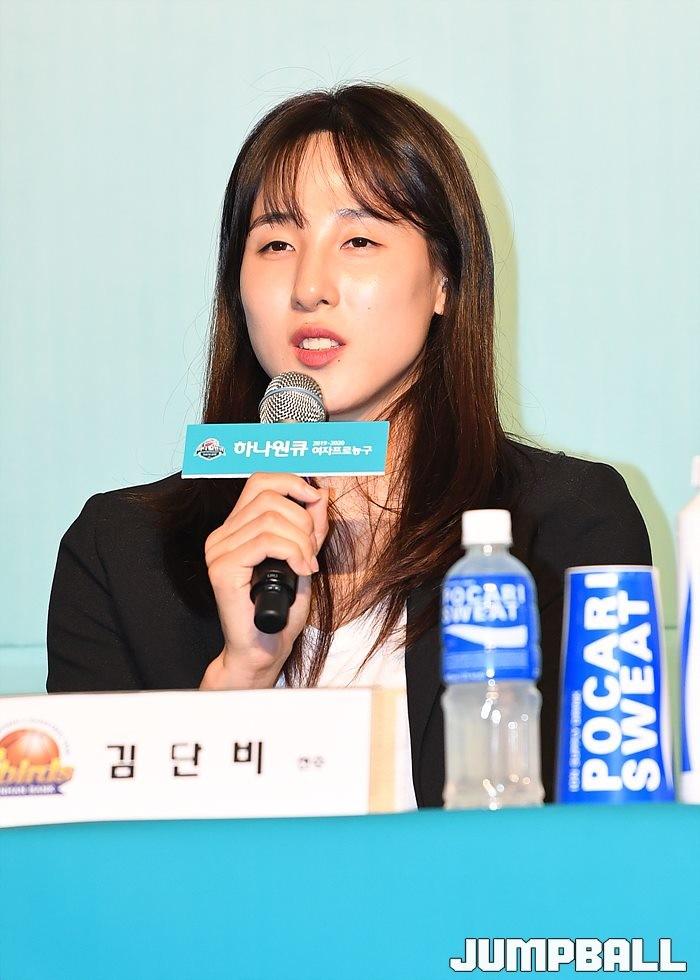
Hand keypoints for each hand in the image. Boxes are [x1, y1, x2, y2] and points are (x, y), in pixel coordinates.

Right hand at [200, 472, 329, 688]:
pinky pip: (265, 542)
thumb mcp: (304, 557)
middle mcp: (222, 535)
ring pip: (270, 519)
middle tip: (312, 550)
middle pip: (269, 498)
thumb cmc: (281, 609)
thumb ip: (311, 527)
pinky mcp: (222, 569)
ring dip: (301, 539)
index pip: (260, 481)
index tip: (316, 500)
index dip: (291, 482)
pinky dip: (293, 551)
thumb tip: (321, 493)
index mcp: (236, 528)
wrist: (263, 649)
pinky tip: (302, 569)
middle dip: (303, 520)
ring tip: (307, 563)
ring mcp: (218, 551)